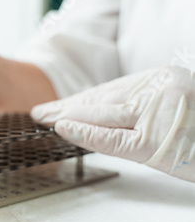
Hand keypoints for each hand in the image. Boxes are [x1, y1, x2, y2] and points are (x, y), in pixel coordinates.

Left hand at [31, 66, 194, 182]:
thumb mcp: (178, 111)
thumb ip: (146, 110)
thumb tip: (104, 118)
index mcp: (166, 81)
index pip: (113, 90)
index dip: (83, 98)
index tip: (62, 104)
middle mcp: (162, 89)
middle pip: (102, 98)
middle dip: (69, 106)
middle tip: (43, 111)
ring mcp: (159, 112)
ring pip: (102, 113)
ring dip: (69, 116)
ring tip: (44, 118)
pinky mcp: (157, 140)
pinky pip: (113, 136)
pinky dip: (86, 132)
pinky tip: (63, 127)